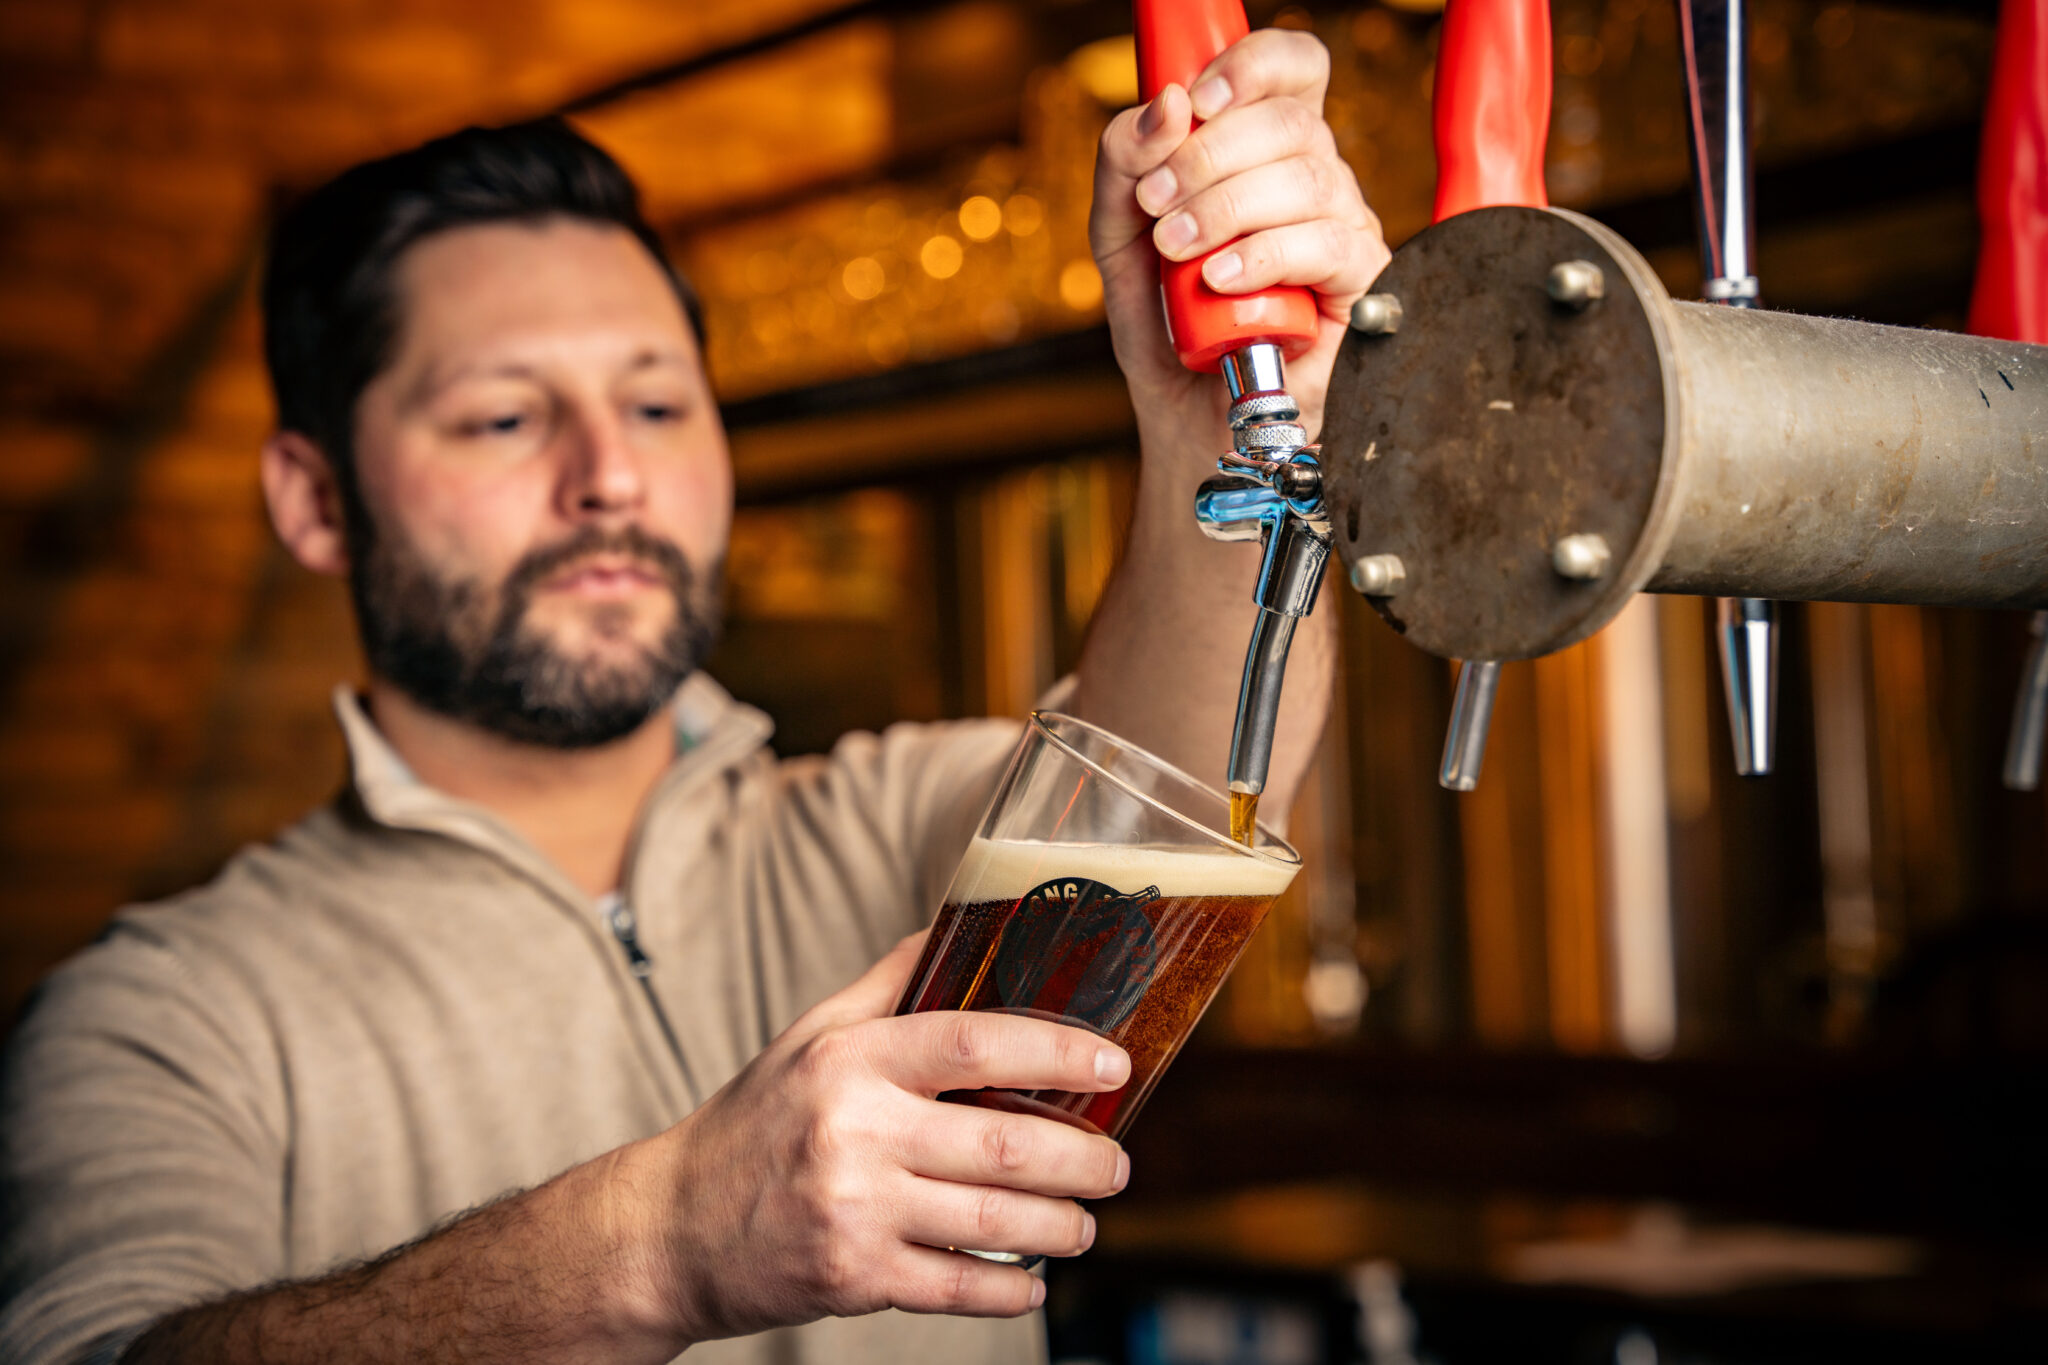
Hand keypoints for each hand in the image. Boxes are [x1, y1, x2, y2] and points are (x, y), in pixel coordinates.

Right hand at [615, 932, 1132, 1344]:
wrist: (668, 1230)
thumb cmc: (753, 1124)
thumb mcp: (810, 1037)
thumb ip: (889, 986)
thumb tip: (962, 927)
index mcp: (850, 1058)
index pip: (974, 1040)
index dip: (1057, 1050)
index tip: (1112, 1064)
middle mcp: (853, 1128)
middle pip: (1001, 1139)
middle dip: (1080, 1157)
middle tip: (1116, 1164)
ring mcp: (853, 1207)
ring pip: (993, 1219)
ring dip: (1061, 1225)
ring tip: (1087, 1223)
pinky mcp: (851, 1276)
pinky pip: (956, 1287)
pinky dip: (1009, 1287)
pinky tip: (1033, 1278)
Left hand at [1091, 28, 1388, 441]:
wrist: (1188, 418)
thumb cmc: (1168, 328)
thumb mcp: (1120, 240)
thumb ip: (1123, 168)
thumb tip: (1165, 105)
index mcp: (1267, 152)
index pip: (1293, 69)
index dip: (1253, 66)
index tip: (1193, 99)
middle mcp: (1315, 181)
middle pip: (1292, 121)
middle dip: (1209, 154)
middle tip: (1155, 203)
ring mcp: (1344, 230)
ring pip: (1309, 179)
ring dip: (1226, 207)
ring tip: (1177, 250)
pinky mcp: (1359, 286)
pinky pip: (1328, 245)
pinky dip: (1265, 256)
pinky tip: (1221, 279)